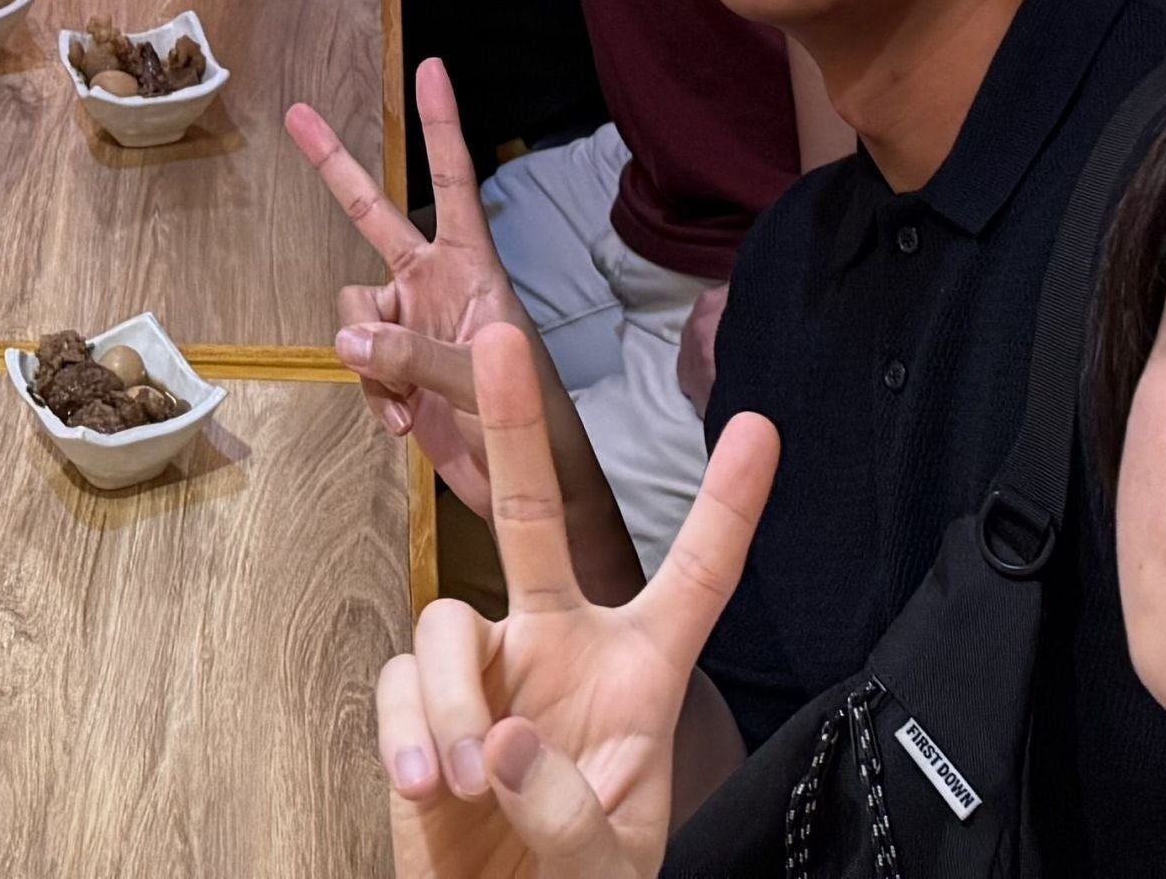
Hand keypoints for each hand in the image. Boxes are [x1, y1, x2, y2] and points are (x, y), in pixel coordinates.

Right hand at [293, 58, 525, 504]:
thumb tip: (349, 338)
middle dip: (335, 167)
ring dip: (368, 360)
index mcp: (472, 270)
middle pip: (374, 216)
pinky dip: (373, 395)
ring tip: (405, 402)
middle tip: (295, 113)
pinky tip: (404, 425)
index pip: (452, 183)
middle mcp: (435, 286)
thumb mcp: (487, 384)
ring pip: (354, 312)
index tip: (430, 68)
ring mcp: (412, 329)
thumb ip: (418, 356)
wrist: (531, 495)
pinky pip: (359, 366)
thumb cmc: (535, 427)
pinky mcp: (396, 374)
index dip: (440, 126)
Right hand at [380, 328, 780, 878]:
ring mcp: (489, 674)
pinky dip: (410, 729)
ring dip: (454, 699)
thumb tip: (503, 741)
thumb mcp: (608, 865)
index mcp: (641, 676)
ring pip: (450, 620)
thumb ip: (568, 813)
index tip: (762, 429)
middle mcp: (562, 649)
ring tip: (464, 779)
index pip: (698, 578)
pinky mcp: (422, 710)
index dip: (731, 506)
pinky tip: (426, 783)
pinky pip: (403, 682)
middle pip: (535, 517)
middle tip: (503, 340)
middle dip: (513, 427)